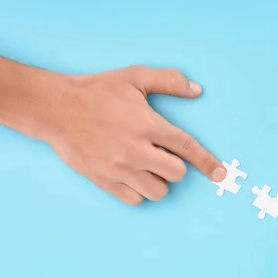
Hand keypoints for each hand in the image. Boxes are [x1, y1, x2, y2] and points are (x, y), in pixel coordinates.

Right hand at [40, 66, 225, 204]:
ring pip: (158, 192)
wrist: (56, 109)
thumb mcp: (134, 77)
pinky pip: (134, 200)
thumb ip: (168, 82)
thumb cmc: (97, 92)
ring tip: (147, 167)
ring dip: (159, 181)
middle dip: (176, 166)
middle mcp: (137, 150)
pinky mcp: (105, 181)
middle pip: (176, 174)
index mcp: (148, 125)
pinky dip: (138, 192)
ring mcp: (120, 169)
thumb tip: (197, 90)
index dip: (208, 163)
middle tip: (162, 155)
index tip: (221, 174)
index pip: (188, 148)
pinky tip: (132, 177)